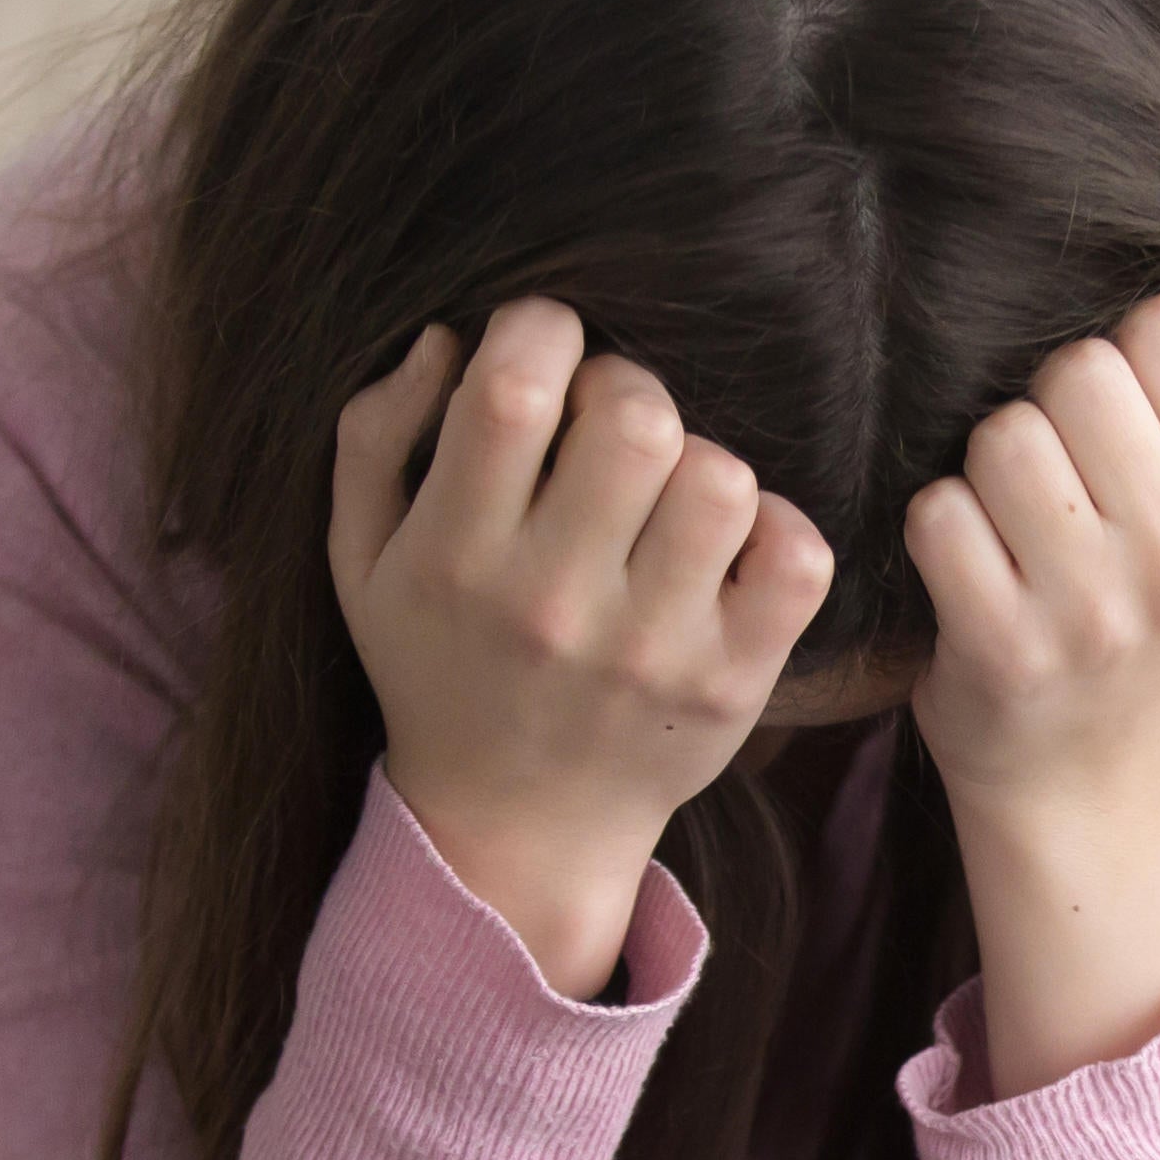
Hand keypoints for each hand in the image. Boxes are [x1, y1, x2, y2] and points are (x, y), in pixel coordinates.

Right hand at [330, 298, 832, 996]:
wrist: (517, 827)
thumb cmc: (438, 664)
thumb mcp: (362, 560)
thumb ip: (376, 434)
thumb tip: (447, 337)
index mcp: (455, 558)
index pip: (513, 391)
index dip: (539, 331)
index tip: (541, 351)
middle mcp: (554, 605)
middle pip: (636, 418)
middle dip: (625, 388)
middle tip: (608, 425)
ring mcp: (653, 649)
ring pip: (721, 477)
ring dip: (696, 463)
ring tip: (662, 499)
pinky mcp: (734, 681)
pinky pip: (797, 555)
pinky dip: (775, 527)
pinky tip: (725, 546)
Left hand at [904, 294, 1159, 1095]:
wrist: (1088, 773)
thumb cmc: (1153, 602)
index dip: (1129, 352)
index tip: (1122, 419)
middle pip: (1079, 369)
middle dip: (1048, 405)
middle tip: (1058, 475)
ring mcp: (1092, 609)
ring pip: (1003, 436)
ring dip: (987, 467)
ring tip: (1014, 522)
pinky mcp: (1003, 649)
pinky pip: (940, 516)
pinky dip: (939, 531)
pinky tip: (971, 570)